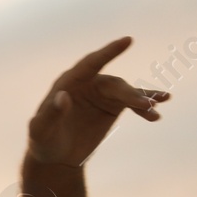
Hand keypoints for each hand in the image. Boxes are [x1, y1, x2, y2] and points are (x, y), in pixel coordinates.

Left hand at [26, 36, 168, 166]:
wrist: (56, 155)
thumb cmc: (43, 140)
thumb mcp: (40, 130)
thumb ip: (50, 113)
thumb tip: (64, 97)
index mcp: (68, 83)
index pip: (90, 64)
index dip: (109, 52)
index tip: (128, 40)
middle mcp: (88, 83)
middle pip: (113, 84)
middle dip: (129, 94)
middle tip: (143, 104)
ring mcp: (103, 94)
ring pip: (127, 92)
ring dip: (142, 99)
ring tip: (156, 106)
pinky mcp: (114, 105)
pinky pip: (134, 103)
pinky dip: (145, 107)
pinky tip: (156, 114)